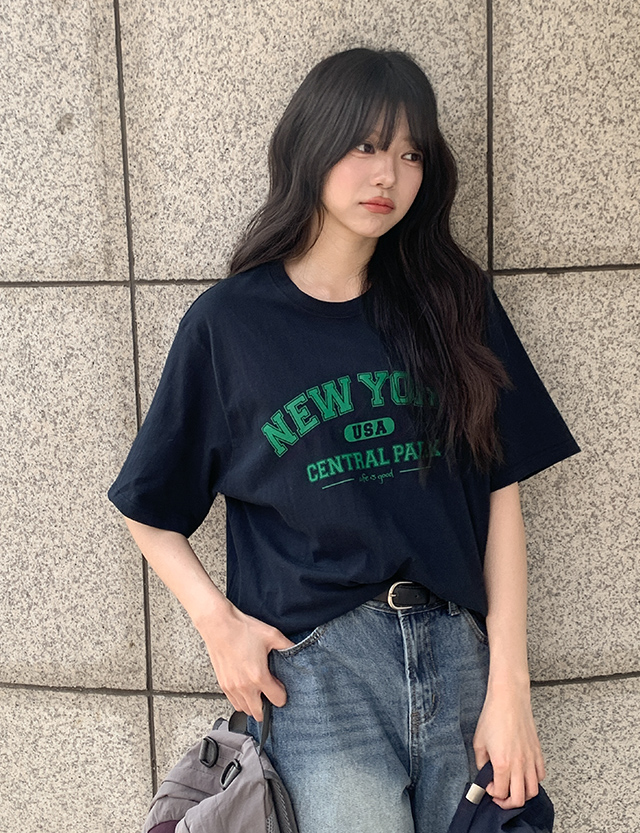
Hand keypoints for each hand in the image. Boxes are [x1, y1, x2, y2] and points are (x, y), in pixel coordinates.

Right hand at [196, 601, 294, 721]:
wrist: (219, 625)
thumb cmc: (243, 629)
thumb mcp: (272, 635)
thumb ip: (288, 646)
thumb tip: (297, 652)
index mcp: (259, 676)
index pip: (277, 700)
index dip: (283, 694)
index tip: (281, 686)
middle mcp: (244, 686)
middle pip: (259, 713)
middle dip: (268, 706)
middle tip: (271, 693)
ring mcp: (232, 687)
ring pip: (245, 710)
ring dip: (254, 705)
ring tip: (259, 692)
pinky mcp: (223, 684)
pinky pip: (234, 703)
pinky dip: (241, 701)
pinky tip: (246, 690)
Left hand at [473, 681, 545, 808]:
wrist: (509, 699)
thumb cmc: (494, 715)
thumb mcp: (479, 741)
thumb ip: (481, 762)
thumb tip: (485, 773)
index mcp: (502, 763)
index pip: (501, 793)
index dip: (493, 794)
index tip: (489, 787)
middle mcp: (519, 764)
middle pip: (519, 799)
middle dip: (508, 803)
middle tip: (500, 796)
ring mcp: (530, 759)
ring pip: (533, 790)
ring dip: (523, 794)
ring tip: (513, 788)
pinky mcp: (538, 752)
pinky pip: (541, 775)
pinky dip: (534, 781)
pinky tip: (524, 775)